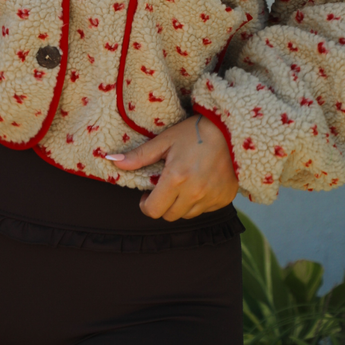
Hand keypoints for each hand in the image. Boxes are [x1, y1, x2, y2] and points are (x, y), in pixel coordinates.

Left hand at [106, 115, 237, 220]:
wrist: (232, 129)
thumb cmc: (195, 132)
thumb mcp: (165, 140)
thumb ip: (139, 156)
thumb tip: (112, 160)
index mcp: (176, 179)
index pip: (153, 211)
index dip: (146, 205)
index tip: (147, 194)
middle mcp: (194, 193)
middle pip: (169, 216)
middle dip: (163, 204)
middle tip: (165, 186)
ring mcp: (211, 198)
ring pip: (187, 215)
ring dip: (180, 204)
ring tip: (183, 184)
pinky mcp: (224, 199)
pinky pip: (205, 210)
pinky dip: (199, 201)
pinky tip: (200, 183)